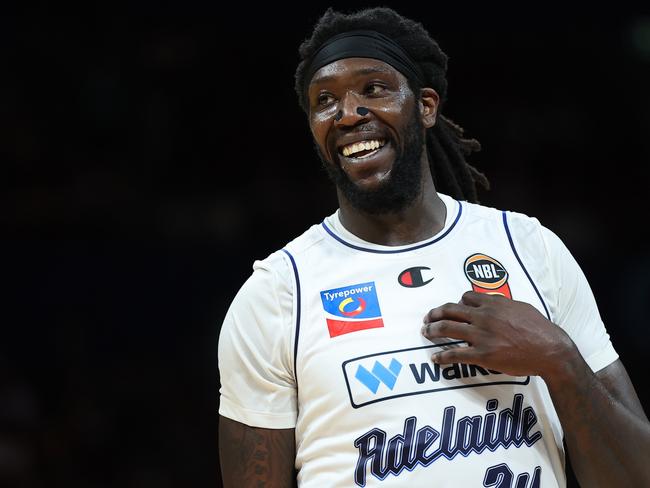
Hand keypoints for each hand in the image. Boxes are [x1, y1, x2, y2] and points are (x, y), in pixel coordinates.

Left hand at [421, 291, 577, 377]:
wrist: (550, 350)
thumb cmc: (540, 329)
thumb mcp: (521, 307)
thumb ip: (503, 304)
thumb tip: (492, 301)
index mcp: (493, 303)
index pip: (465, 297)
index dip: (457, 303)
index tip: (452, 309)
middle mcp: (484, 316)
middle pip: (450, 310)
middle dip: (435, 313)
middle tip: (427, 318)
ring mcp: (481, 335)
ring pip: (447, 328)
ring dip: (432, 330)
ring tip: (425, 332)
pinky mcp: (482, 354)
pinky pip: (455, 354)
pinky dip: (442, 356)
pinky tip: (436, 358)